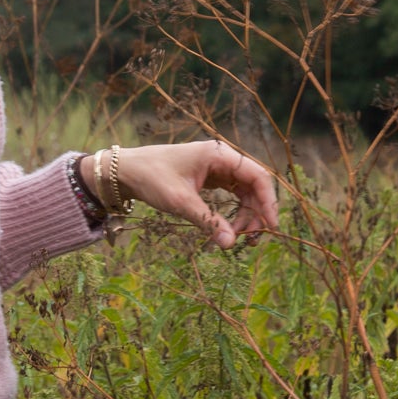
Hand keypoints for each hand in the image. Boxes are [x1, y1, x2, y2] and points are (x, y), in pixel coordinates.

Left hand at [82, 141, 278, 249]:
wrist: (126, 171)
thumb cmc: (151, 178)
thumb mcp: (180, 202)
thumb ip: (207, 221)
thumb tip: (230, 244)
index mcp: (219, 154)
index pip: (257, 176)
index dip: (268, 201)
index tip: (271, 226)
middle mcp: (222, 158)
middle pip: (254, 186)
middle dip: (256, 213)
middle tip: (249, 239)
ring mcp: (217, 167)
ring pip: (245, 192)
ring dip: (246, 215)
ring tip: (236, 236)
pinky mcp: (210, 178)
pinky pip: (232, 195)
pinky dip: (234, 212)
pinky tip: (230, 228)